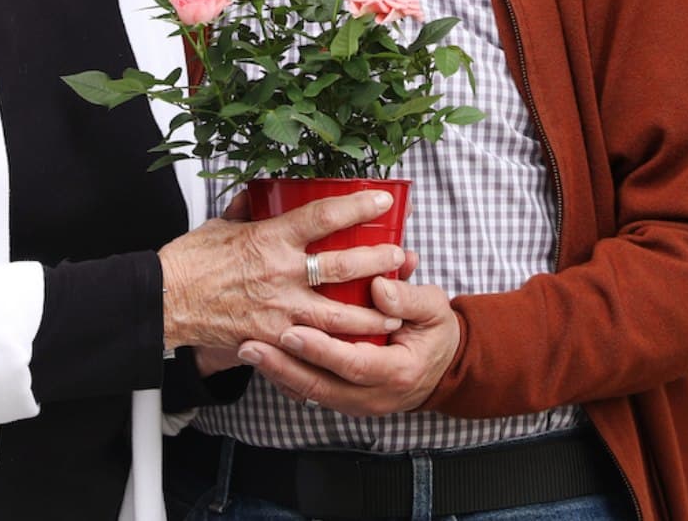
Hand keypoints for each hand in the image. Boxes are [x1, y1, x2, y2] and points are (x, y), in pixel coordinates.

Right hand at [160, 191, 408, 349]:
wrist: (164, 300)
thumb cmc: (188, 261)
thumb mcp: (221, 225)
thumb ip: (247, 211)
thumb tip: (259, 196)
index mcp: (271, 238)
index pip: (324, 216)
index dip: (357, 206)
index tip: (381, 199)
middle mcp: (281, 273)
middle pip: (343, 266)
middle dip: (378, 262)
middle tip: (400, 258)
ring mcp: (279, 309)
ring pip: (339, 315)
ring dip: (371, 315)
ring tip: (395, 314)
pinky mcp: (271, 338)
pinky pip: (312, 346)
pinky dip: (337, 349)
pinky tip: (357, 351)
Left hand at [235, 276, 459, 417]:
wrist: (442, 367)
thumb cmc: (435, 332)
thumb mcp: (435, 309)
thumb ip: (409, 297)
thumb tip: (380, 286)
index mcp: (398, 371)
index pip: (354, 364)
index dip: (321, 350)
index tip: (292, 332)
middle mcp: (373, 395)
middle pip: (320, 386)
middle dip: (282, 367)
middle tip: (251, 345)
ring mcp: (356, 401)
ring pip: (309, 392)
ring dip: (276, 372)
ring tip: (246, 349)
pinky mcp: (343, 398)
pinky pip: (310, 390)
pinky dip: (284, 376)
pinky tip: (262, 358)